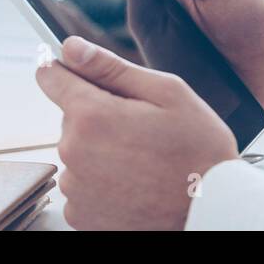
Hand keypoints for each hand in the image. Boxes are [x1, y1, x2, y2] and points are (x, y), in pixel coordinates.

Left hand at [36, 36, 237, 230]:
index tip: (82, 74)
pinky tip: (132, 183)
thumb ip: (111, 67)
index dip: (68, 70)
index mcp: (91, 116)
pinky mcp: (81, 216)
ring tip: (141, 160)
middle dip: (98, 114)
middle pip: (70, 117)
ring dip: (100, 151)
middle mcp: (74, 153)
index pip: (50, 76)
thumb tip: (71, 47)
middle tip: (139, 128)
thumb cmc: (199, 151)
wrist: (213, 210)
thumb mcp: (166, 92)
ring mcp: (76, 189)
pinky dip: (101, 182)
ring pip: (78, 152)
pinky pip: (82, 184)